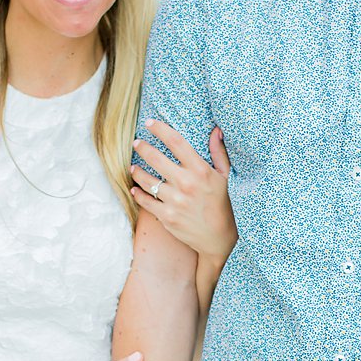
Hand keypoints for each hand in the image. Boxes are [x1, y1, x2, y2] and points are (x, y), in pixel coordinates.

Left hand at [132, 121, 234, 259]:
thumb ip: (219, 153)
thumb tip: (216, 130)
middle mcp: (186, 183)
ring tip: (134, 168)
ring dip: (137, 172)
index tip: (149, 123)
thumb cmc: (224, 203)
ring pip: (147, 180)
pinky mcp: (166, 216)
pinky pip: (145, 201)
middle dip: (143, 148)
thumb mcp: (225, 177)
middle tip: (137, 143)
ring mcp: (175, 201)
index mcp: (200, 170)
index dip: (160, 129)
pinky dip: (137, 193)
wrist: (220, 238)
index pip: (176, 142)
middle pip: (156, 158)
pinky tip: (135, 188)